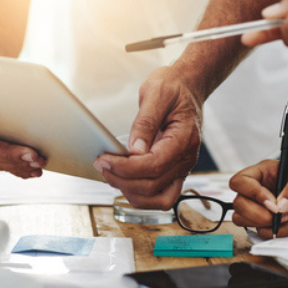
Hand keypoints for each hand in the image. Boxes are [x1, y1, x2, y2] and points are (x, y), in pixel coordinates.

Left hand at [93, 66, 201, 208]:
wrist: (187, 88)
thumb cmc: (173, 89)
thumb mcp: (157, 94)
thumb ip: (145, 123)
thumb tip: (134, 151)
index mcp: (185, 139)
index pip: (154, 165)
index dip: (125, 168)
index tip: (103, 160)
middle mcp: (187, 159)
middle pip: (153, 185)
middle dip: (122, 180)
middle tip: (100, 165)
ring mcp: (182, 168)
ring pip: (158, 199)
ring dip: (131, 192)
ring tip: (110, 175)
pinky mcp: (174, 172)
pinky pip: (160, 196)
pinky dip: (140, 195)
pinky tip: (123, 181)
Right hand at [229, 160, 287, 238]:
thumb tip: (280, 205)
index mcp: (266, 172)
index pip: (241, 181)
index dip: (252, 193)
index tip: (272, 203)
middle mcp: (258, 189)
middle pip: (238, 203)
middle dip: (257, 214)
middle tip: (280, 215)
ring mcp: (260, 207)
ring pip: (241, 218)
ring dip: (264, 224)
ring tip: (287, 218)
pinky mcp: (266, 222)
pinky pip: (259, 232)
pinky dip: (276, 232)